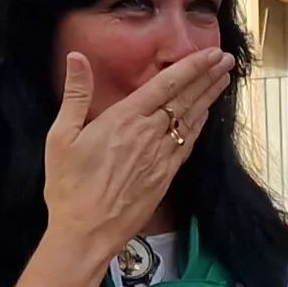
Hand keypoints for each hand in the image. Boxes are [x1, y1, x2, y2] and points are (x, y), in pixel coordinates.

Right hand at [39, 47, 231, 261]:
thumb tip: (77, 57)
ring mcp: (160, 157)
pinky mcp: (165, 176)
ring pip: (190, 120)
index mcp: (124, 120)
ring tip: (222, 80)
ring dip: (208, 98)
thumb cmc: (69, 187)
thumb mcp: (61, 137)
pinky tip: (204, 116)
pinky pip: (186, 144)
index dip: (192, 67)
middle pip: (185, 99)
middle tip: (226, 60)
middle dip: (208, 77)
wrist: (87, 233)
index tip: (211, 53)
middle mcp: (149, 135)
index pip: (166, 85)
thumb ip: (75, 94)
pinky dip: (198, 126)